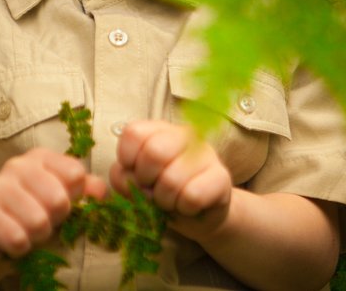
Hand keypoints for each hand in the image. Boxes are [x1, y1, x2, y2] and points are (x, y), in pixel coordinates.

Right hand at [0, 147, 106, 260]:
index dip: (76, 199)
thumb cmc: (35, 212)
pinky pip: (17, 238)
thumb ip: (86, 191)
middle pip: (59, 200)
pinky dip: (22, 248)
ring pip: (38, 222)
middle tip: (45, 223)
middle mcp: (17, 165)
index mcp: (41, 158)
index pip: (75, 174)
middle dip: (56, 221)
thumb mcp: (64, 198)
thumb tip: (100, 191)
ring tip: (30, 233)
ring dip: (38, 237)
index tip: (64, 206)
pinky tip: (16, 242)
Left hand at [110, 120, 231, 241]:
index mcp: (157, 130)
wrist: (197, 215)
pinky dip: (184, 208)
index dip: (128, 160)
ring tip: (170, 201)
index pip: (134, 133)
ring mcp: (206, 153)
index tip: (135, 174)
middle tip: (152, 191)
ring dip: (165, 201)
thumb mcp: (134, 184)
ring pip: (172, 180)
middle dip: (146, 182)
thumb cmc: (160, 194)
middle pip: (154, 152)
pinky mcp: (222, 177)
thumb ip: (123, 177)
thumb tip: (128, 179)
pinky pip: (192, 196)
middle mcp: (183, 134)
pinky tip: (187, 206)